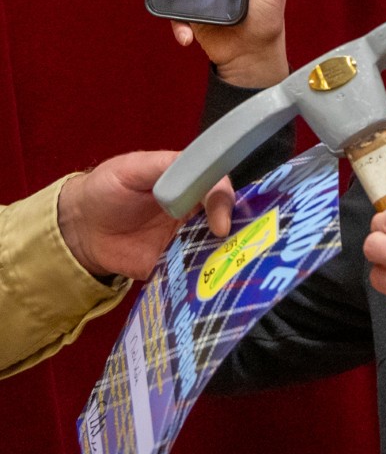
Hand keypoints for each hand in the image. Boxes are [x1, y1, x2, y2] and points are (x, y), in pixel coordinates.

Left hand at [58, 151, 233, 282]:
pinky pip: (196, 273)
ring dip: (224, 258)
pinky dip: (203, 279)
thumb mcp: (134, 168)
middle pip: (228, 220)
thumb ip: (166, 166)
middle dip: (236, 233)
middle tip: (236, 249)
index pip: (220, 189)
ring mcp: (187, 240)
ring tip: (227, 271)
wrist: (81, 228)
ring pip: (218, 248)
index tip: (220, 224)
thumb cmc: (107, 189)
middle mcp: (195, 211)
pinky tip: (208, 287)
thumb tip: (201, 175)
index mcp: (190, 183)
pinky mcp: (175, 265)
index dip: (224, 203)